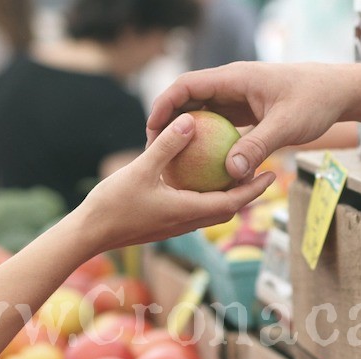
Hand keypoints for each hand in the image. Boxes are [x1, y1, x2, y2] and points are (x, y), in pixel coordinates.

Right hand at [75, 113, 275, 254]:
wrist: (88, 234)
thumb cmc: (113, 204)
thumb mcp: (141, 169)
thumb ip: (167, 146)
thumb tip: (190, 120)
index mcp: (188, 212)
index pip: (232, 202)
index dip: (254, 189)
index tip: (272, 175)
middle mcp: (186, 222)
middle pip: (227, 208)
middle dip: (247, 193)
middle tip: (263, 171)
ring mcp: (175, 225)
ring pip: (211, 211)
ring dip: (227, 195)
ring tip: (236, 173)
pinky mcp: (163, 224)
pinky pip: (193, 208)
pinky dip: (205, 195)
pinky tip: (198, 178)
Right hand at [146, 62, 352, 179]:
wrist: (338, 92)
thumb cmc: (315, 101)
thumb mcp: (286, 126)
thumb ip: (258, 147)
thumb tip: (230, 173)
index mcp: (235, 78)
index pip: (187, 85)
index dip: (164, 105)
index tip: (152, 130)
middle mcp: (232, 85)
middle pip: (189, 99)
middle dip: (169, 122)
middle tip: (155, 151)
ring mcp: (239, 98)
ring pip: (203, 113)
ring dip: (188, 134)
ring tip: (173, 161)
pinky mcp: (247, 111)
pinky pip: (220, 125)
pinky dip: (209, 142)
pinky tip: (204, 166)